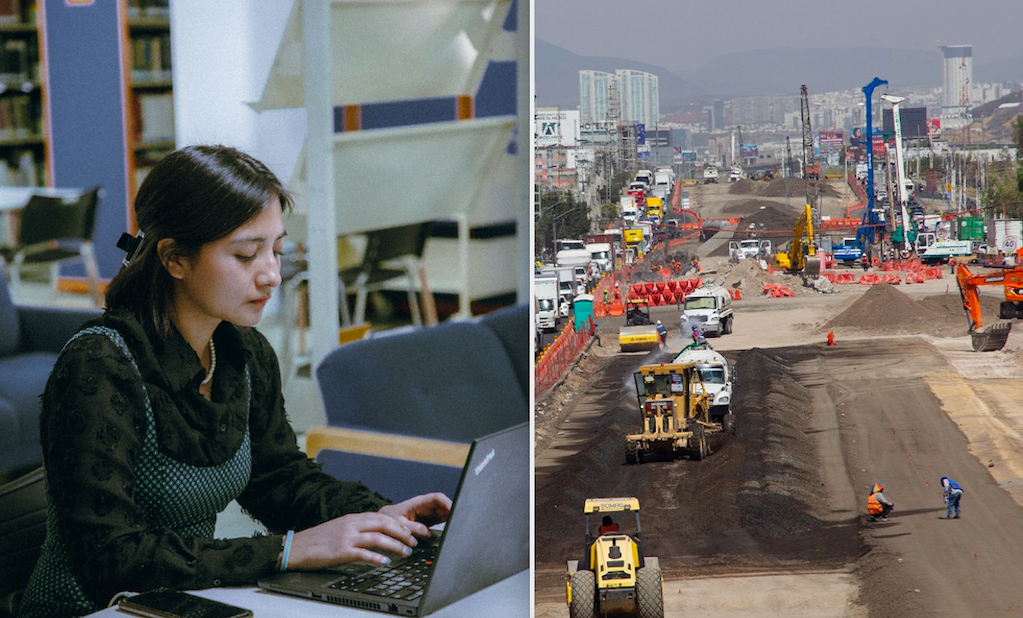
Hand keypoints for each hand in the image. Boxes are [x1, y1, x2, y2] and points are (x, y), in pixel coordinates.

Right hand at [286, 511, 422, 570]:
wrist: (296, 546)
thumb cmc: (319, 540)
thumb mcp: (341, 527)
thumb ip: (358, 528)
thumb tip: (378, 533)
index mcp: (353, 518)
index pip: (383, 516)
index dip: (400, 523)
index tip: (412, 530)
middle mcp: (352, 524)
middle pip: (384, 523)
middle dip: (403, 532)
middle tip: (414, 541)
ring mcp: (347, 537)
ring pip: (378, 537)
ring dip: (395, 545)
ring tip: (406, 552)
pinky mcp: (341, 550)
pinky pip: (363, 553)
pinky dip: (377, 557)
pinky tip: (386, 562)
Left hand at [378, 492, 451, 538]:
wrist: (384, 522)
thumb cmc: (390, 519)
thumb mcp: (400, 524)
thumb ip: (414, 528)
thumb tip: (428, 533)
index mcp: (418, 503)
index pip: (437, 498)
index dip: (447, 503)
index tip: (454, 511)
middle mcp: (426, 507)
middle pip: (444, 506)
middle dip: (452, 513)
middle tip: (456, 524)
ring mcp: (429, 514)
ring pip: (445, 514)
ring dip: (450, 520)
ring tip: (453, 529)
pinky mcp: (429, 521)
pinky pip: (441, 521)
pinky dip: (446, 526)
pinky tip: (448, 531)